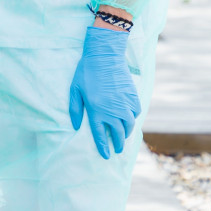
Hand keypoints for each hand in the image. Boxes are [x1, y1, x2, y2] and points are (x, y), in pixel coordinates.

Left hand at [68, 26, 140, 159]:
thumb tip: (76, 126)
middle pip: (118, 134)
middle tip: (117, 150)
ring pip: (129, 125)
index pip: (101, 135)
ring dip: (127, 134)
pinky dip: (133, 118)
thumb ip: (75, 109)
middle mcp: (113, 111)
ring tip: (123, 137)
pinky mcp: (133, 97)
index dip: (104, 147)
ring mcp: (124, 104)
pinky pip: (135, 113)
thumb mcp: (75, 90)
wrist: (105, 55)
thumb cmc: (86, 72)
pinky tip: (129, 119)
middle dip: (118, 144)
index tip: (106, 156)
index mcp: (97, 111)